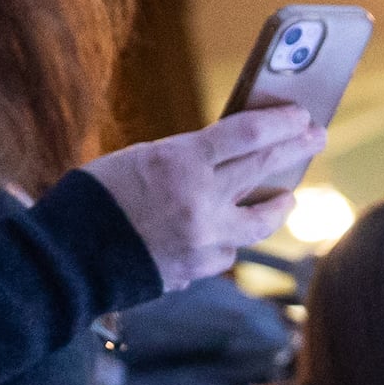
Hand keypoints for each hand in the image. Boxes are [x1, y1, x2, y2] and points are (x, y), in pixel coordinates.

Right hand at [84, 106, 324, 288]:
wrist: (67, 259)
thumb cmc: (94, 197)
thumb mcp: (140, 160)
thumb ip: (187, 159)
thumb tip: (231, 158)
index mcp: (181, 163)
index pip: (248, 136)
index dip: (280, 123)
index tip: (301, 116)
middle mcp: (202, 201)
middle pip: (264, 170)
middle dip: (296, 150)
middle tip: (316, 137)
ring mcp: (206, 239)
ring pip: (261, 221)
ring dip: (278, 206)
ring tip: (288, 198)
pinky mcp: (200, 269)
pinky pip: (227, 248)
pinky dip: (227, 237)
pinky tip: (225, 231)